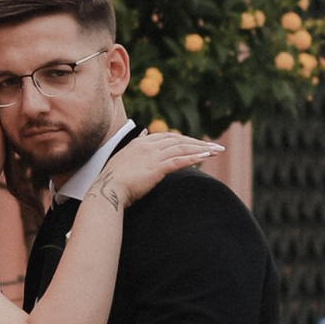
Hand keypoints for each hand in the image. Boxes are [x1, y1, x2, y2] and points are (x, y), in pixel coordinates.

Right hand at [100, 132, 223, 206]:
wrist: (107, 190)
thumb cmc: (113, 181)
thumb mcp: (123, 160)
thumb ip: (136, 148)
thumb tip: (143, 133)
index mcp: (139, 143)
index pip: (167, 137)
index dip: (184, 140)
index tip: (196, 144)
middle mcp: (148, 145)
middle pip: (178, 140)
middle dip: (198, 143)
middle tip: (214, 147)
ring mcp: (153, 155)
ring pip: (182, 148)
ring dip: (202, 149)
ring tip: (217, 151)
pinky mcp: (157, 167)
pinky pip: (180, 160)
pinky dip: (195, 158)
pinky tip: (206, 158)